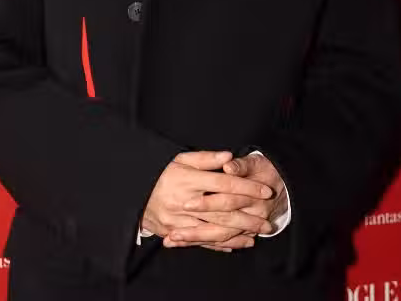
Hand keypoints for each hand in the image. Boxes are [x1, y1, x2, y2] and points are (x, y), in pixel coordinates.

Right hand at [141, 150, 274, 252]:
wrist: (133, 192)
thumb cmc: (161, 172)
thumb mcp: (180, 158)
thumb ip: (206, 158)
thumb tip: (229, 156)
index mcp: (188, 179)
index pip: (224, 184)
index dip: (246, 187)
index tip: (265, 190)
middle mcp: (184, 201)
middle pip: (223, 210)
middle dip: (248, 216)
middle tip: (268, 220)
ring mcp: (179, 220)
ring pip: (215, 229)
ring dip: (239, 233)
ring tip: (258, 234)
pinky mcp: (174, 232)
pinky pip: (202, 240)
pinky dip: (221, 244)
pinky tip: (237, 244)